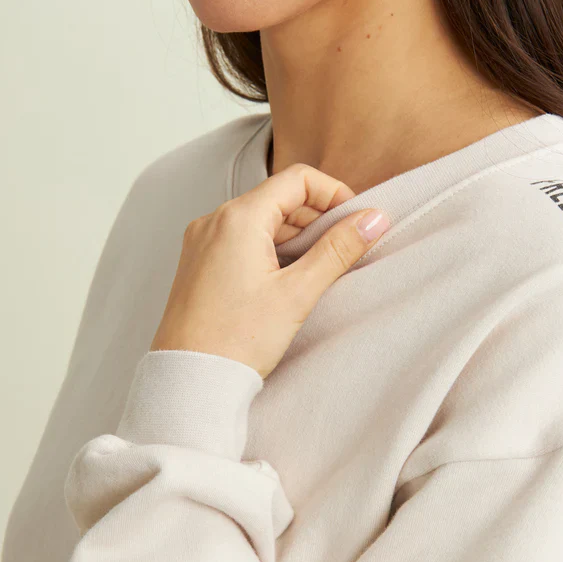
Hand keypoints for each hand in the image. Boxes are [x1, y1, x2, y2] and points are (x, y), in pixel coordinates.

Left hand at [149, 162, 390, 378]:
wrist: (187, 382)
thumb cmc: (236, 341)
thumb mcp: (297, 293)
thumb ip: (339, 249)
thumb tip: (375, 219)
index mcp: (238, 218)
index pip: (298, 179)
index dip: (334, 193)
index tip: (356, 221)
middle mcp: (215, 220)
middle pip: (279, 196)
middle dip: (318, 216)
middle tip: (345, 247)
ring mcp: (203, 240)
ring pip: (262, 218)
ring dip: (296, 234)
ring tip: (320, 268)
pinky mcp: (199, 262)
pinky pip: (243, 238)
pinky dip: (272, 247)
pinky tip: (288, 278)